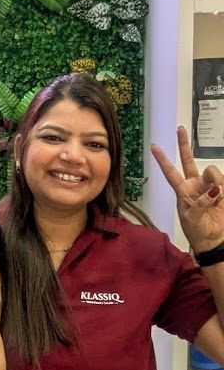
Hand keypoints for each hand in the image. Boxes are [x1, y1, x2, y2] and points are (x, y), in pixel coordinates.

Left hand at [151, 126, 223, 252]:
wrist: (214, 240)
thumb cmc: (198, 231)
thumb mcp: (191, 218)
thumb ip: (199, 202)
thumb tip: (213, 190)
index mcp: (182, 191)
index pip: (170, 172)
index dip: (163, 160)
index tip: (153, 146)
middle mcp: (195, 184)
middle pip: (188, 160)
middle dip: (184, 145)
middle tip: (180, 129)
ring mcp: (209, 185)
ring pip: (211, 172)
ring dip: (213, 180)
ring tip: (215, 196)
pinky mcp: (222, 189)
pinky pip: (222, 181)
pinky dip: (222, 189)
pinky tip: (220, 197)